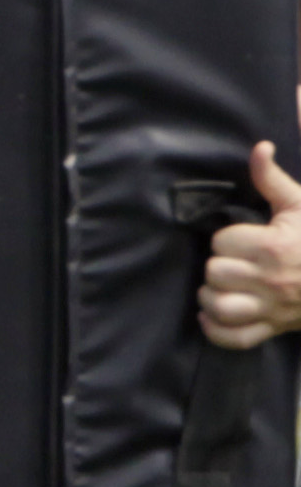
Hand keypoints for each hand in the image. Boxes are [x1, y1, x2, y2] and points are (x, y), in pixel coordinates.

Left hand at [200, 138, 300, 350]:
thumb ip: (272, 179)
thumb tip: (259, 147)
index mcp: (275, 247)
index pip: (222, 242)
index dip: (227, 238)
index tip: (242, 238)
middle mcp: (271, 280)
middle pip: (214, 273)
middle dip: (218, 265)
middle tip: (232, 261)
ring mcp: (272, 309)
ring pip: (218, 307)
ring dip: (211, 296)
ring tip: (220, 286)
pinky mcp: (273, 329)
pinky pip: (234, 338)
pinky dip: (216, 330)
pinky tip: (212, 314)